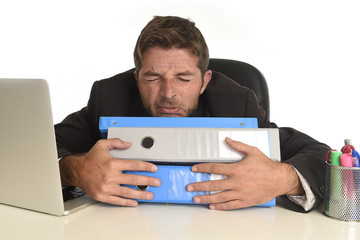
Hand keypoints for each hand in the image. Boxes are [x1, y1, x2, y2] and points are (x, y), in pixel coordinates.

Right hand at [59, 138, 160, 206]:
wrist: (76, 171)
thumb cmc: (89, 159)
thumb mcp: (101, 145)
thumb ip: (116, 142)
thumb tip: (128, 144)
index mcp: (112, 163)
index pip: (134, 165)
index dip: (146, 167)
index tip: (154, 169)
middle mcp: (111, 176)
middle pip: (134, 179)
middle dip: (148, 181)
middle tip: (157, 182)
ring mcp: (107, 187)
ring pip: (128, 192)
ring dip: (141, 194)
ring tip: (150, 195)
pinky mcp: (103, 196)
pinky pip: (117, 200)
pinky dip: (127, 202)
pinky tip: (135, 202)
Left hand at [187, 137, 302, 209]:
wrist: (279, 179)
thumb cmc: (266, 166)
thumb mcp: (253, 151)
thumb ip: (238, 146)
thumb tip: (227, 140)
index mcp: (237, 169)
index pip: (214, 168)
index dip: (202, 168)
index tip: (194, 169)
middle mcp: (236, 182)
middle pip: (213, 184)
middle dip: (199, 186)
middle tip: (189, 187)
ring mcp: (240, 193)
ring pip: (219, 197)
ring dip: (205, 198)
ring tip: (195, 199)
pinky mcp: (245, 201)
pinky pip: (230, 205)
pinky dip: (220, 207)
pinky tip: (212, 206)